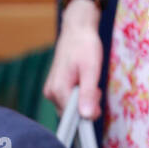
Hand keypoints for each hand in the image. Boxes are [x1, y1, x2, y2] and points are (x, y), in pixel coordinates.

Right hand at [43, 1, 103, 119]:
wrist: (77, 30)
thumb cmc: (85, 46)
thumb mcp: (91, 70)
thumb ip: (88, 94)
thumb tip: (87, 116)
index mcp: (58, 90)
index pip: (74, 117)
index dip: (89, 111)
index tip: (97, 95)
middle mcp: (51, 93)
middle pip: (72, 114)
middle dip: (87, 104)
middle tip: (94, 84)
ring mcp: (51, 90)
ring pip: (71, 107)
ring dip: (84, 98)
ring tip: (88, 78)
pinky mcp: (55, 87)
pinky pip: (69, 99)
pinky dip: (79, 94)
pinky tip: (83, 79)